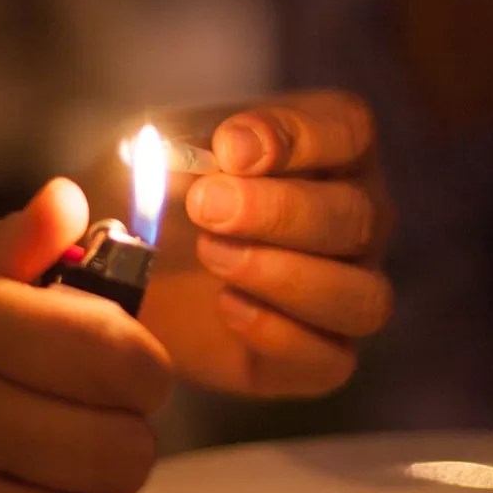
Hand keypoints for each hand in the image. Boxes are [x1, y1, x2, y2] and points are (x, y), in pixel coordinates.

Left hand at [140, 90, 393, 396]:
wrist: (130, 273)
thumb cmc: (159, 195)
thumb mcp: (155, 151)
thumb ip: (190, 140)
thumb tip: (233, 152)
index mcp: (333, 151)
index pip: (348, 132)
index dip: (297, 138)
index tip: (228, 148)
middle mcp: (358, 221)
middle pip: (357, 217)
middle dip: (279, 212)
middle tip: (205, 208)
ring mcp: (349, 292)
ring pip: (363, 297)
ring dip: (286, 278)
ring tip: (212, 257)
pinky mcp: (322, 358)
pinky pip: (333, 360)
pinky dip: (280, 335)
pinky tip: (226, 307)